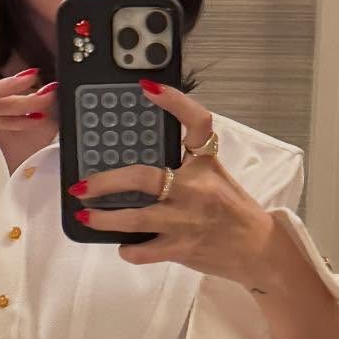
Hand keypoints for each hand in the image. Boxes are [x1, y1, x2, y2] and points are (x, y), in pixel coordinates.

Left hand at [71, 81, 275, 281]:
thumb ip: (184, 161)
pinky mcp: (182, 249)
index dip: (174, 101)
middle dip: (105, 181)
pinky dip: (128, 249)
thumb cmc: (231, 209)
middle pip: (143, 177)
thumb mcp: (214, 175)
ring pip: (136, 219)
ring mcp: (187, 221)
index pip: (197, 122)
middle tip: (81, 184)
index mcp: (206, 163)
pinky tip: (121, 244)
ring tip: (84, 213)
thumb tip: (138, 152)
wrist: (257, 249)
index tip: (147, 88)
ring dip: (104, 218)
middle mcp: (196, 189)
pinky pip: (144, 251)